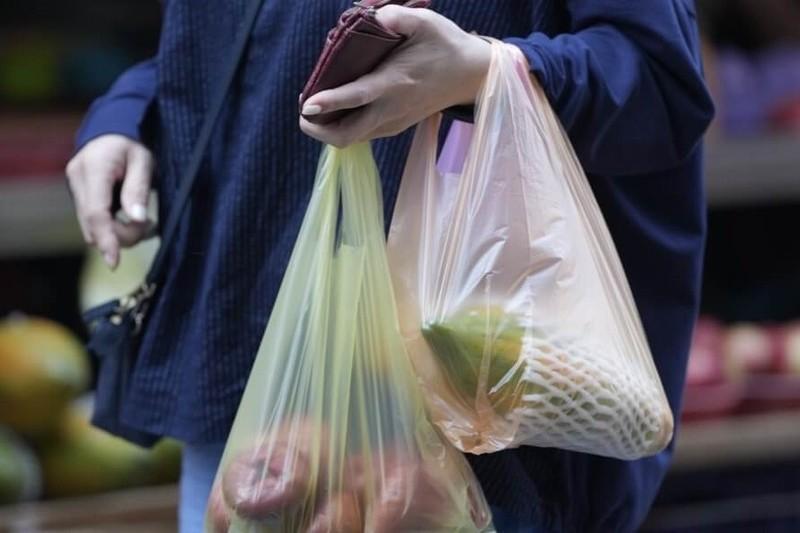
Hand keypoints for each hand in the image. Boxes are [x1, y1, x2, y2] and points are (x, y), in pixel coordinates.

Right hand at [65, 134, 155, 267]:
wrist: (111, 128)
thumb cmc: (131, 143)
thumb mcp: (143, 160)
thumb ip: (139, 189)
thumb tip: (138, 219)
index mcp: (93, 169)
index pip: (96, 213)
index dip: (106, 239)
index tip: (114, 262)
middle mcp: (77, 180)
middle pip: (93, 226)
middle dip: (121, 235)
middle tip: (149, 223)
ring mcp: (75, 188)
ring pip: (91, 228)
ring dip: (118, 233)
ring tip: (143, 220)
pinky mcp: (79, 195)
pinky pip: (93, 221)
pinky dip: (111, 226)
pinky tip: (130, 218)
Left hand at [299, 6, 490, 147]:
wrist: (471, 76)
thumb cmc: (446, 45)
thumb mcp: (427, 22)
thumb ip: (399, 18)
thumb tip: (377, 17)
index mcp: (394, 83)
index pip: (356, 97)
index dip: (329, 103)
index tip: (306, 106)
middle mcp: (391, 109)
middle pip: (347, 135)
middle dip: (318, 130)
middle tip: (303, 113)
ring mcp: (392, 122)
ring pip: (352, 138)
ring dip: (328, 130)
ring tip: (313, 111)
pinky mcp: (395, 126)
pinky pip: (361, 134)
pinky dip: (343, 127)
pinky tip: (334, 111)